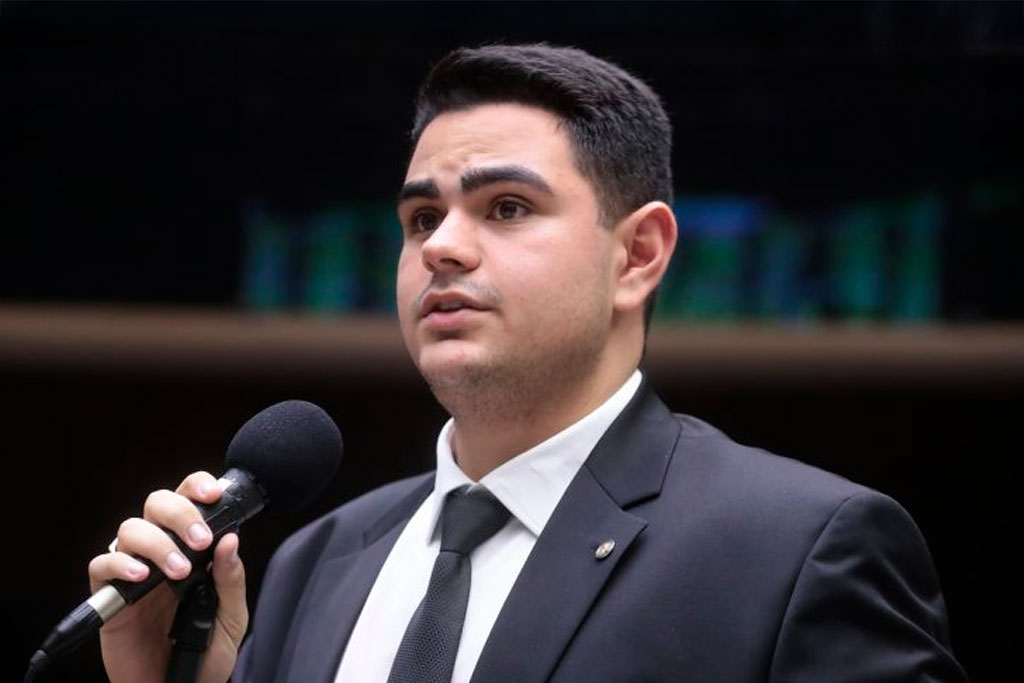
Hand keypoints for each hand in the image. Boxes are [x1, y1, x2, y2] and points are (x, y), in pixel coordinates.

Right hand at [87, 471, 248, 682]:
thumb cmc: (205, 654)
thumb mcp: (231, 618)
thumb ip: (231, 580)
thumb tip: (230, 540)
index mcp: (193, 548)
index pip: (190, 500)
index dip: (197, 487)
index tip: (215, 494)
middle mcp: (161, 551)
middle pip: (157, 503)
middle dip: (180, 512)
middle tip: (200, 541)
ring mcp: (133, 571)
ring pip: (130, 528)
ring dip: (157, 543)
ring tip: (179, 571)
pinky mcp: (109, 596)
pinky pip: (101, 565)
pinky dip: (119, 564)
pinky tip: (142, 578)